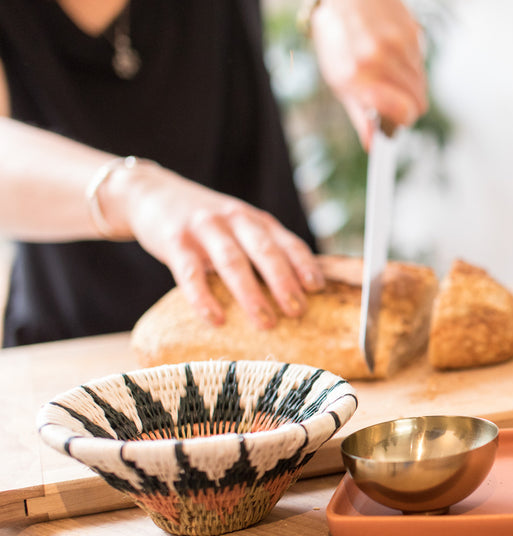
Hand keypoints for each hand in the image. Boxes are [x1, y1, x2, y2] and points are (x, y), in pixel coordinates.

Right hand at [103, 161, 324, 328]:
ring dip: (251, 294)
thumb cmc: (207, 224)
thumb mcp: (239, 228)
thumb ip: (263, 251)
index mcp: (257, 221)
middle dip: (283, 281)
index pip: (288, 242)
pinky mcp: (175, 240)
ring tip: (266, 323)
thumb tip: (297, 294)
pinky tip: (214, 319)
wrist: (152, 193)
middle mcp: (235, 220)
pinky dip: (203, 298)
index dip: (305, 264)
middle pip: (264, 251)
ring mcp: (205, 228)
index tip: (317, 288)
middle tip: (297, 311)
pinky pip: (190, 272)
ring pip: (232, 261)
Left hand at [309, 0, 428, 146]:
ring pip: (422, 84)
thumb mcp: (340, 81)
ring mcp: (398, 43)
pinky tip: (394, 54)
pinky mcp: (411, 32)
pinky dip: (411, 66)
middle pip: (418, 102)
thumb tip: (373, 144)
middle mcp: (379, 59)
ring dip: (410, 85)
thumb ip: (360, 115)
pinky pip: (422, 63)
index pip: (403, 111)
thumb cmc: (337, 39)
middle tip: (392, 99)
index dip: (404, 121)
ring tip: (389, 71)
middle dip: (408, 105)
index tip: (397, 123)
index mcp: (358, 76)